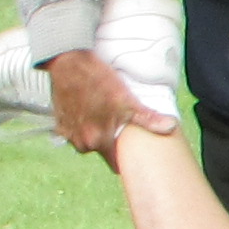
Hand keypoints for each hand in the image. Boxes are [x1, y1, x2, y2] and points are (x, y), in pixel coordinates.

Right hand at [47, 48, 172, 155]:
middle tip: (118, 127)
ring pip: (87, 142)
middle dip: (110, 142)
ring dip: (94, 133)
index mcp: (97, 141)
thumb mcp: (127, 99)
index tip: (132, 153)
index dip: (125, 159)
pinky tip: (89, 111)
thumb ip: (147, 118)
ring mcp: (67, 133)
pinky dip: (82, 125)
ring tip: (103, 116)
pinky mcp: (59, 123)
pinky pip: (74, 132)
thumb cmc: (96, 81)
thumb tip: (169, 127)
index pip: (115, 164)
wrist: (67, 64)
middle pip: (102, 152)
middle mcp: (80, 142)